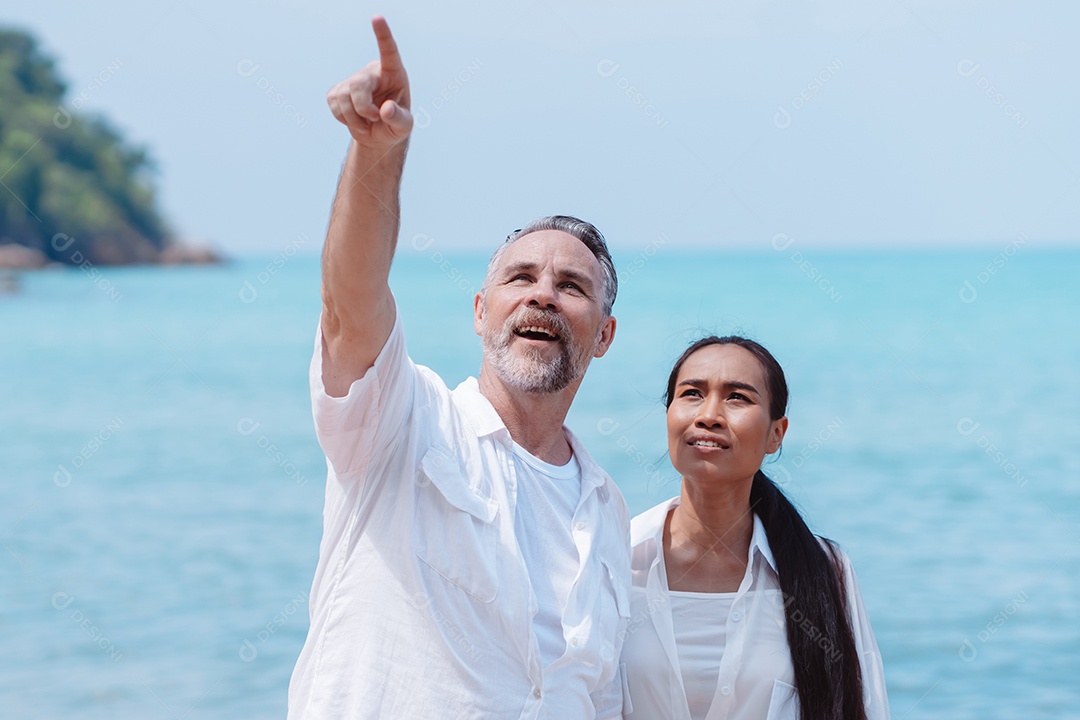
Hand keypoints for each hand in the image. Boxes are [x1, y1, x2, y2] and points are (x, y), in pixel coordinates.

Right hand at [327, 16, 412, 147]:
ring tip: (366, 123)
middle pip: (357, 84)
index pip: (388, 51)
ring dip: (353, 118)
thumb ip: (400, 119)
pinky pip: (333, 102)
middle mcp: (373, 72)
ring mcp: (353, 80)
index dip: (383, 35)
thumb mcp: (404, 127)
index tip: (377, 18)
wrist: (378, 136)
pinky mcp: (338, 90)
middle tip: (373, 119)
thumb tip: (386, 109)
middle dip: (363, 108)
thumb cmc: (395, 127)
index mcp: (393, 73)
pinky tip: (354, 120)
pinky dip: (342, 117)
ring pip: (343, 96)